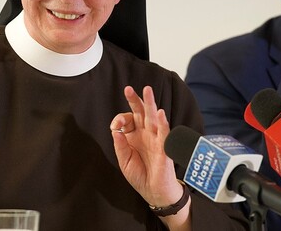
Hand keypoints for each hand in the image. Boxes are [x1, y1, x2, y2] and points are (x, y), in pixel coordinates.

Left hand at [110, 86, 181, 207]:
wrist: (155, 192)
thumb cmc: (140, 175)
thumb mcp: (124, 161)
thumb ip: (120, 145)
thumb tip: (115, 131)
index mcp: (135, 135)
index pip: (128, 119)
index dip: (120, 119)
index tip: (116, 126)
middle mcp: (146, 133)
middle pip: (141, 112)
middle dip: (135, 100)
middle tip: (128, 89)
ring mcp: (156, 138)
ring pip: (153, 117)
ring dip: (150, 103)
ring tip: (147, 90)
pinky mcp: (164, 147)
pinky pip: (164, 133)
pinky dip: (163, 122)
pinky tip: (160, 113)